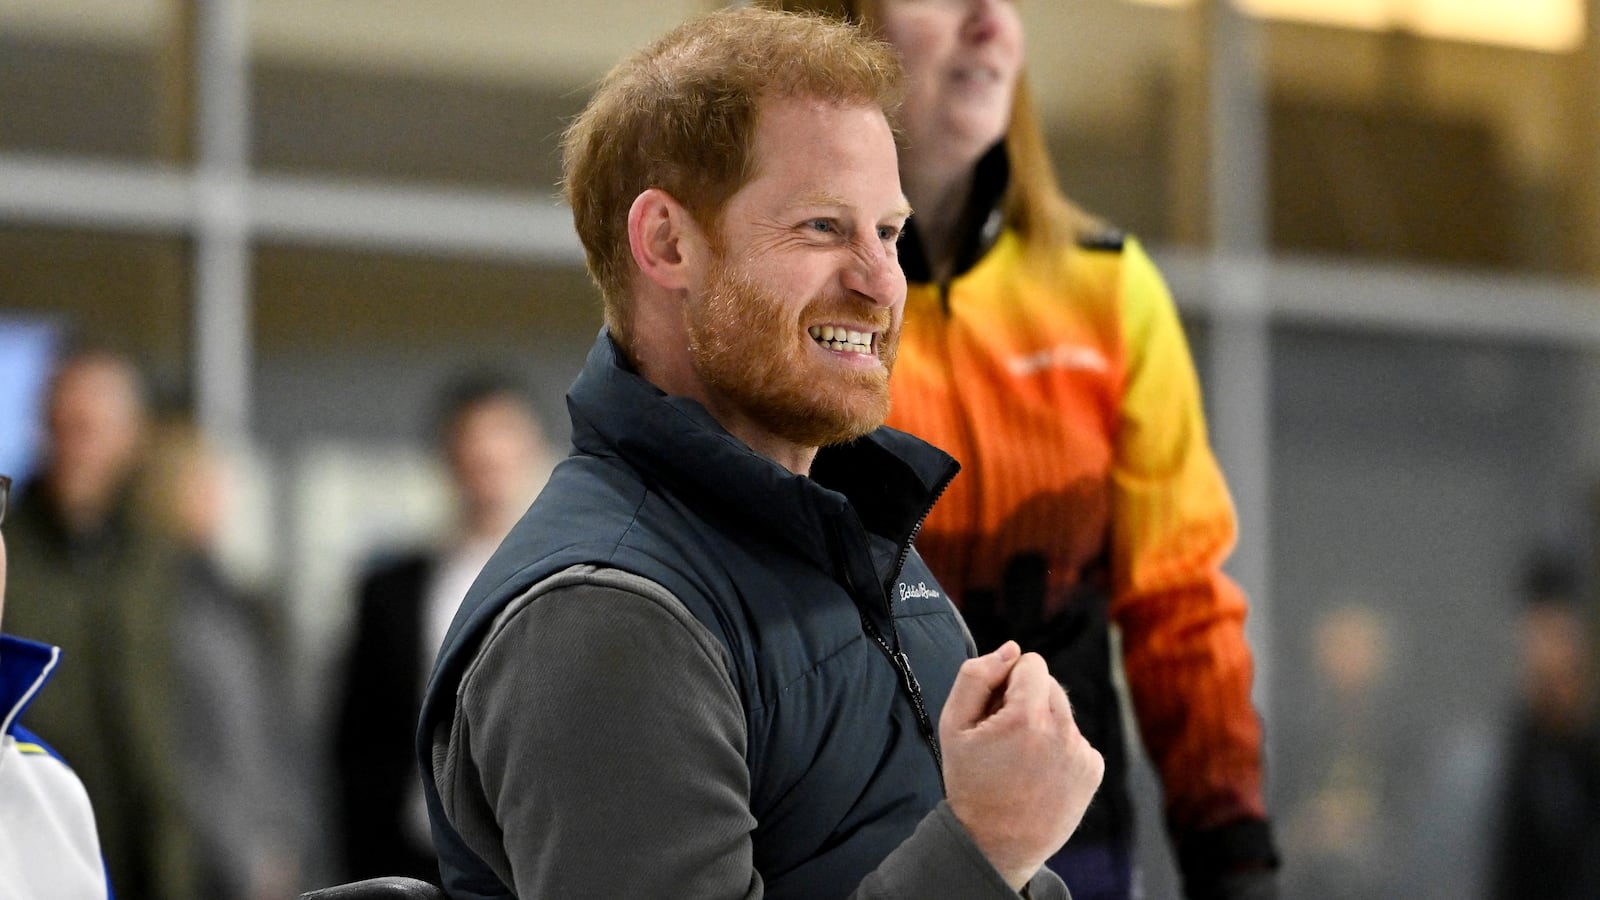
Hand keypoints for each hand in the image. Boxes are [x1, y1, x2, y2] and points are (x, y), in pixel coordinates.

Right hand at [940, 641, 1103, 890]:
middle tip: (1003, 737)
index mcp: (1025, 717)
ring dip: (1043, 723)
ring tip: (1019, 758)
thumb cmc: (970, 783)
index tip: (995, 710)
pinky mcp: (1093, 769)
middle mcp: (1061, 732)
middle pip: (1049, 684)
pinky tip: (1038, 772)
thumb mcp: (953, 725)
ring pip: (1062, 711)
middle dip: (1026, 700)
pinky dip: (1058, 746)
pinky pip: (1075, 737)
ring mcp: (1081, 753)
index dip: (1007, 681)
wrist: (996, 844)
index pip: (1031, 663)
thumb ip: (976, 676)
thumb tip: (1011, 649)